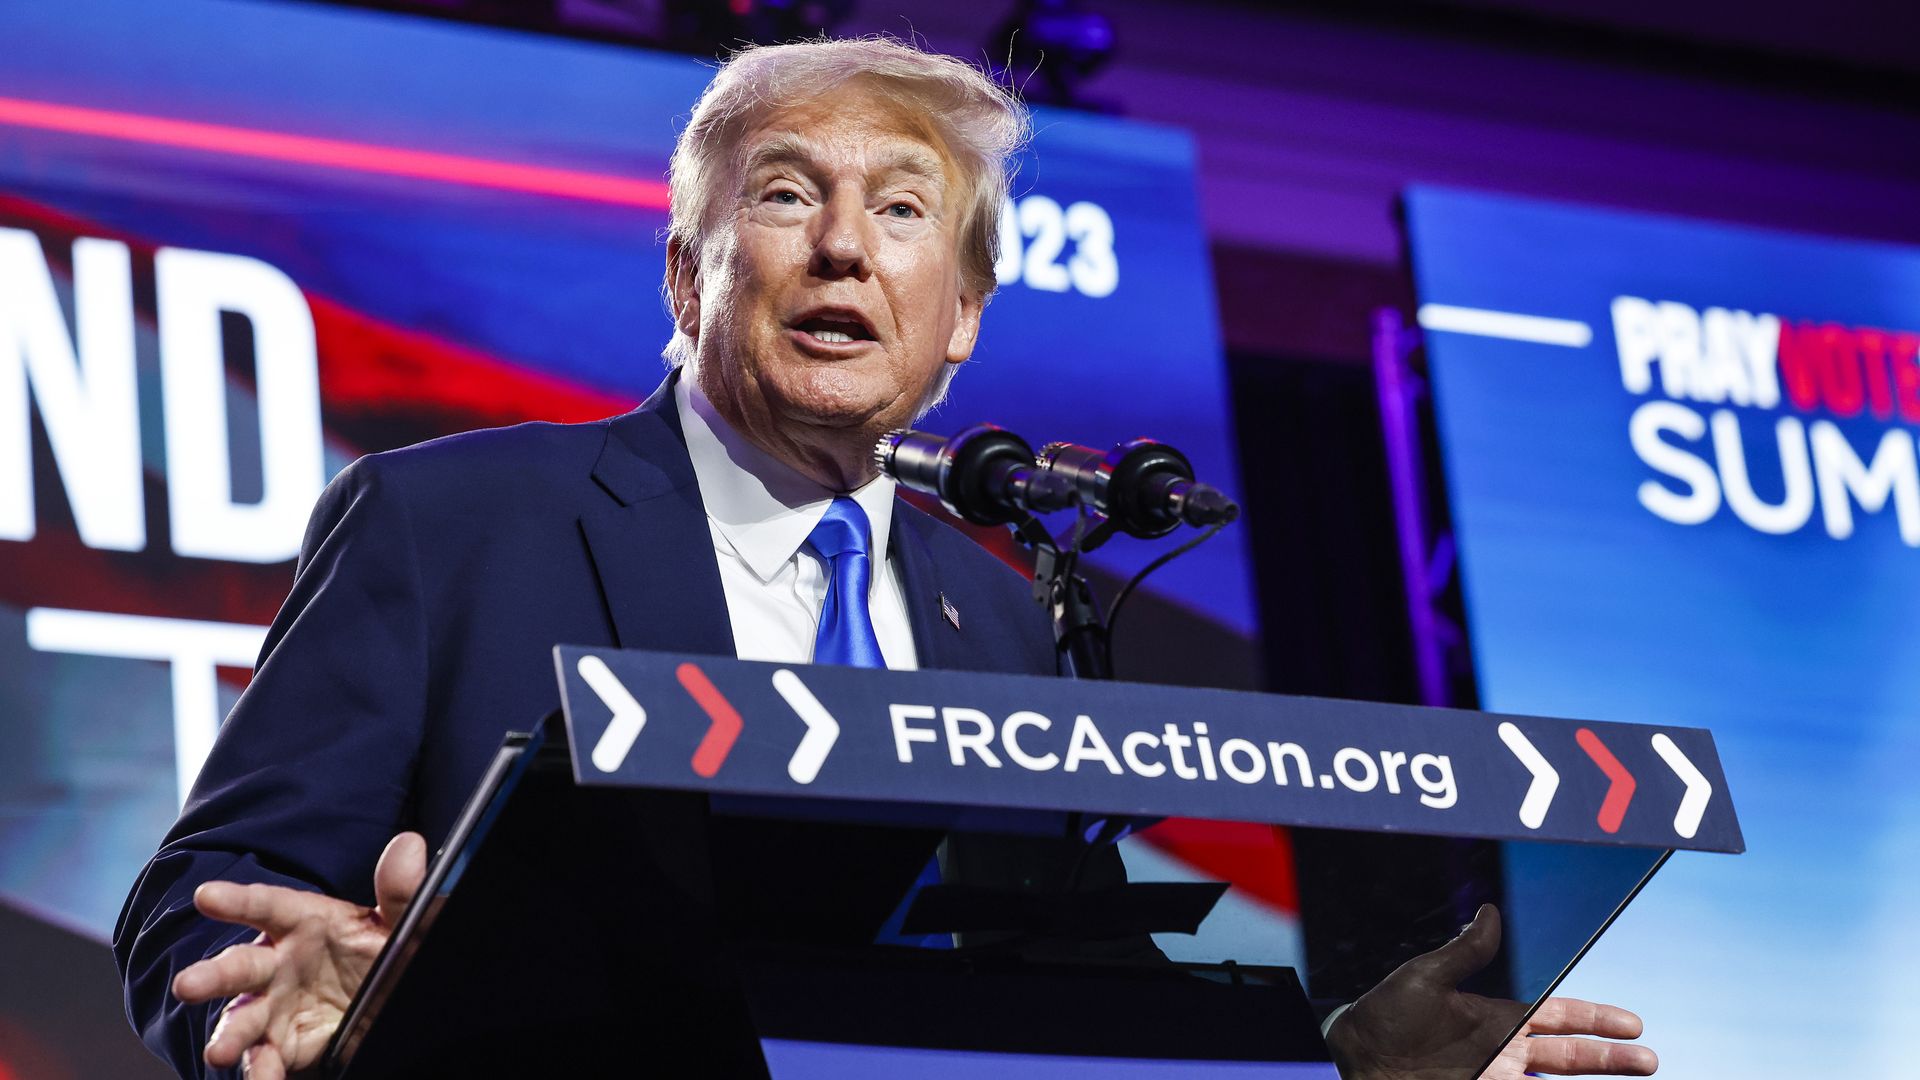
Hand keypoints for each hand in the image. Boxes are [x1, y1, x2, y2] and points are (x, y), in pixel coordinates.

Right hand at [171, 832, 426, 1078]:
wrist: (393, 995)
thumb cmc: (388, 949)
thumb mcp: (400, 923)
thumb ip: (400, 891)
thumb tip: (408, 846)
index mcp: (305, 921)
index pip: (267, 906)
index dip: (237, 900)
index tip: (206, 895)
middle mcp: (279, 962)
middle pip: (239, 966)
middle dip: (212, 975)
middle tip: (188, 985)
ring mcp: (277, 1004)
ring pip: (243, 1017)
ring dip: (228, 1033)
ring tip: (219, 1051)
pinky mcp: (285, 1042)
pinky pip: (267, 1057)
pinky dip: (261, 1071)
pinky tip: (262, 1079)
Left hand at [1326, 904, 1655, 1079]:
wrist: (1353, 1058)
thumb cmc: (1381, 1017)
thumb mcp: (1425, 978)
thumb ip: (1464, 952)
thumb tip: (1489, 910)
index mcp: (1496, 1018)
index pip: (1558, 1016)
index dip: (1596, 1019)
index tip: (1634, 1023)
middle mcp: (1502, 1052)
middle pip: (1568, 1056)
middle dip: (1610, 1058)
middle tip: (1650, 1061)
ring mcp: (1494, 1078)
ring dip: (1593, 1079)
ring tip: (1634, 1073)